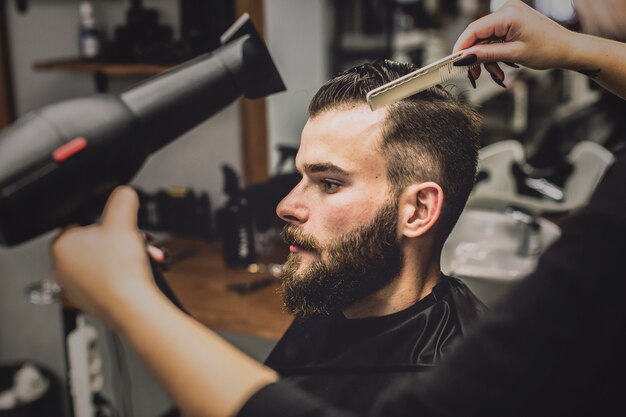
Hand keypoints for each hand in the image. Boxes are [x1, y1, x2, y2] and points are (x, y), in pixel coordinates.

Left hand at [52, 186, 155, 326]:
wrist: (132, 307)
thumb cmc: (120, 271)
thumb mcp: (123, 221)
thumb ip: (122, 200)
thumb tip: (123, 193)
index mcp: (62, 246)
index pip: (80, 223)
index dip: (104, 222)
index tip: (119, 226)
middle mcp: (63, 268)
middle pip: (96, 244)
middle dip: (122, 241)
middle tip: (137, 242)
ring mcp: (76, 288)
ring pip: (105, 263)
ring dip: (127, 257)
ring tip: (144, 258)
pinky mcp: (91, 302)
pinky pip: (109, 281)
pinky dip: (126, 275)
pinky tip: (139, 274)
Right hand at [453, 0, 574, 84]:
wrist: (568, 49)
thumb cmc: (548, 50)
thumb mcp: (513, 55)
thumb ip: (486, 55)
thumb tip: (463, 58)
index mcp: (508, 14)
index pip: (474, 30)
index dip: (461, 47)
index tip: (454, 64)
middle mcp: (506, 10)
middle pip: (478, 35)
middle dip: (475, 57)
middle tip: (475, 76)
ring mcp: (509, 14)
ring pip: (484, 39)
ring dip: (486, 58)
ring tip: (496, 75)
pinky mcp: (511, 21)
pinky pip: (494, 38)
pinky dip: (494, 53)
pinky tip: (501, 66)